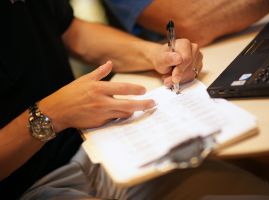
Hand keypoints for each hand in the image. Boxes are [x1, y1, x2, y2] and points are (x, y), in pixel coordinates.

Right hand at [39, 61, 154, 131]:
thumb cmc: (70, 94)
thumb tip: (110, 63)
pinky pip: (114, 120)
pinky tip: (123, 113)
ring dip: (132, 111)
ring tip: (140, 108)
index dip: (136, 89)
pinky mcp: (99, 123)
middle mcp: (102, 102)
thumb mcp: (84, 79)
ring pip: (123, 114)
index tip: (144, 90)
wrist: (57, 111)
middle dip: (143, 104)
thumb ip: (99, 72)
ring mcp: (101, 114)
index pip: (123, 88)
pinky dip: (120, 116)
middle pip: (128, 104)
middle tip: (152, 104)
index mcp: (99, 88)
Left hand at [152, 38, 201, 87]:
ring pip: (192, 73)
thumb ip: (168, 59)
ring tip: (170, 77)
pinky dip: (184, 79)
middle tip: (168, 79)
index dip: (180, 70)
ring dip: (180, 78)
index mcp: (184, 43)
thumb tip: (179, 59)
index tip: (173, 78)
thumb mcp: (161, 59)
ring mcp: (198, 57)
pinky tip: (177, 76)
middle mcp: (194, 48)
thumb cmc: (162, 58)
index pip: (186, 59)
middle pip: (190, 67)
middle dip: (179, 75)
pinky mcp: (199, 66)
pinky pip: (193, 76)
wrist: (164, 61)